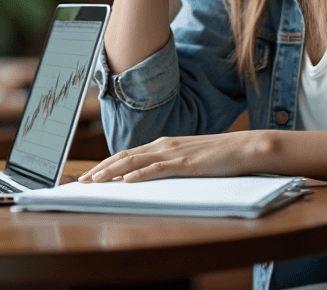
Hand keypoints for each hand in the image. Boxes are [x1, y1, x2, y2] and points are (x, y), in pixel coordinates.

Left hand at [78, 131, 272, 182]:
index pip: (127, 154)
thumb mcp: (188, 159)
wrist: (244, 148)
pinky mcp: (185, 162)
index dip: (105, 164)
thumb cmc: (218, 156)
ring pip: (135, 161)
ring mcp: (173, 153)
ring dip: (112, 171)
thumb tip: (151, 175)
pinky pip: (158, 168)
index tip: (90, 175)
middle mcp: (163, 145)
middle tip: (83, 181)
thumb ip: (169, 165)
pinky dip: (140, 174)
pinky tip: (127, 180)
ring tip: (96, 181)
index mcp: (162, 145)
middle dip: (100, 169)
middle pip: (124, 156)